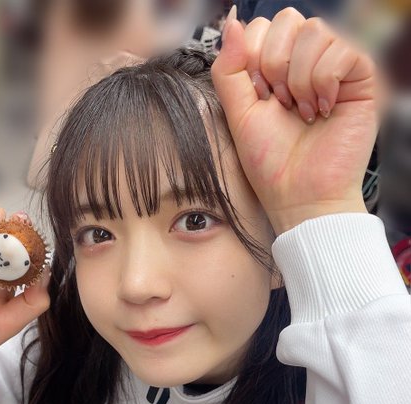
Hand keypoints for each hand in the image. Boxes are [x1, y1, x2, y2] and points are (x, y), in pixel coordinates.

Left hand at [211, 8, 381, 233]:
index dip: (252, 60)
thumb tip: (233, 20)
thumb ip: (229, 68)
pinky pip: (342, 49)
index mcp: (277, 67)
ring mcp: (335, 68)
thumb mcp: (237, 113)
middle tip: (280, 105)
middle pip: (287, 19)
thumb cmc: (271, 163)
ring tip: (302, 112)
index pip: (261, 27)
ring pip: (315, 30)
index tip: (259, 99)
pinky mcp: (361, 78)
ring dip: (299, 78)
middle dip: (274, 65)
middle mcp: (307, 62)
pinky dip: (323, 81)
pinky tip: (322, 111)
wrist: (299, 196)